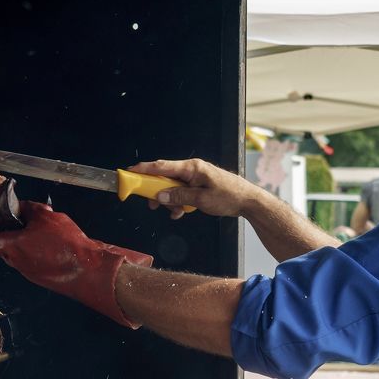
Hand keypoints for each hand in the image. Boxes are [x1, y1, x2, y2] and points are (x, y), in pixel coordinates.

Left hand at [0, 201, 152, 327]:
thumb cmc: (65, 244)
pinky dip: (37, 249)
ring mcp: (30, 271)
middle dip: (8, 232)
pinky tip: (53, 240)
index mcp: (11, 247)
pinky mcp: (43, 276)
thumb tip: (20, 208)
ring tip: (42, 227)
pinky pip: (33, 260)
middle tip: (19, 218)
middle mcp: (17, 262)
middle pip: (2, 247)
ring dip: (24, 240)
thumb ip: (29, 209)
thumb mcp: (45, 216)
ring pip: (19, 253)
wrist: (89, 270)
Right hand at [128, 159, 260, 219]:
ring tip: (174, 212)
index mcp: (192, 168)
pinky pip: (182, 192)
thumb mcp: (201, 200)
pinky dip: (178, 202)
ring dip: (170, 200)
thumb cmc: (229, 196)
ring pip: (173, 187)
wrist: (248, 201)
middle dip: (157, 191)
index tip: (129, 171)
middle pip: (165, 177)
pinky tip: (181, 212)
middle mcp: (192, 169)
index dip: (144, 169)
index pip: (163, 166)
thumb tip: (159, 195)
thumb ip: (178, 197)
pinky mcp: (199, 184)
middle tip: (152, 204)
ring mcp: (195, 177)